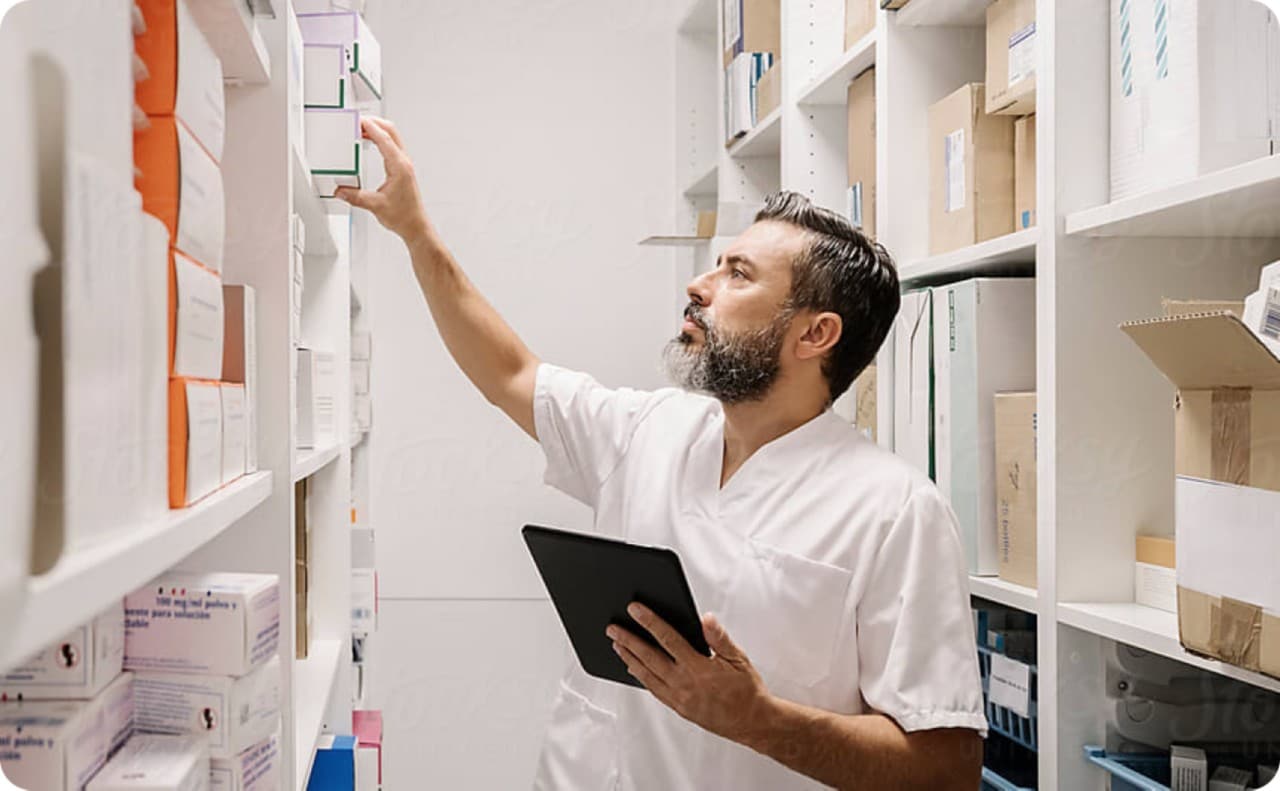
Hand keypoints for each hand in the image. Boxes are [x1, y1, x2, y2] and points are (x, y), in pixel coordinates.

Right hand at [335, 117, 431, 244]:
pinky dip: (380, 139)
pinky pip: (392, 146)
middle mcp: (404, 163)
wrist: (415, 226)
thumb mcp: (375, 205)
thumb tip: (340, 190)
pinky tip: (370, 142)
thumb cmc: (403, 216)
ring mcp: (404, 165)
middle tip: (357, 120)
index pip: (384, 139)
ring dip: (377, 130)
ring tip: (360, 128)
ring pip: (392, 137)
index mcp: (399, 167)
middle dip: (374, 122)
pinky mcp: (402, 169)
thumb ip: (355, 197)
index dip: (370, 127)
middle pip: (391, 131)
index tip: (359, 120)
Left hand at [608, 603, 771, 744]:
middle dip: (629, 640)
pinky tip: (633, 668)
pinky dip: (641, 678)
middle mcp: (685, 684)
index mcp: (699, 668)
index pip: (668, 639)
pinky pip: (654, 690)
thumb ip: (719, 638)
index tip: (635, 610)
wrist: (752, 722)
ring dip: (629, 658)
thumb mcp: (738, 658)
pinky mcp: (679, 708)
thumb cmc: (747, 690)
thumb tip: (706, 619)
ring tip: (616, 645)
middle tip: (613, 628)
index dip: (650, 622)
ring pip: (647, 675)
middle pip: (650, 657)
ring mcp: (679, 698)